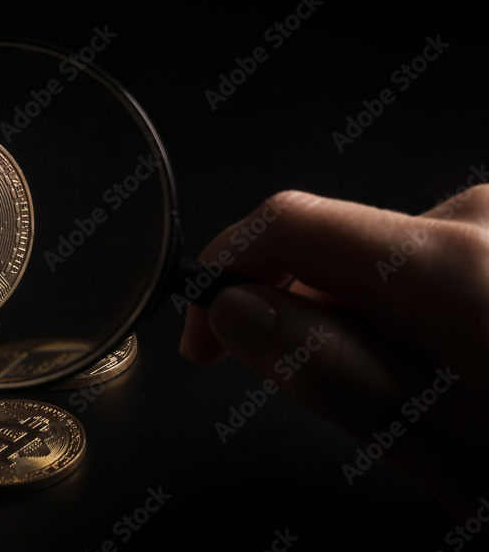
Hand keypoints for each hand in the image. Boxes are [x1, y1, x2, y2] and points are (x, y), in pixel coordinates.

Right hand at [179, 187, 488, 524]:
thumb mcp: (443, 447)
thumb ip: (334, 374)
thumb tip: (232, 311)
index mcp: (453, 261)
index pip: (288, 225)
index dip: (221, 275)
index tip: (202, 342)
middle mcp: (475, 217)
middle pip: (326, 250)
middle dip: (300, 322)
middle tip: (337, 406)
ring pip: (367, 264)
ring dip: (353, 328)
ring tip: (414, 403)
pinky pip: (409, 266)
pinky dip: (397, 319)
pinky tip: (440, 373)